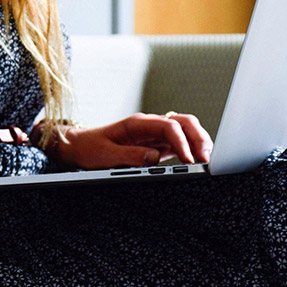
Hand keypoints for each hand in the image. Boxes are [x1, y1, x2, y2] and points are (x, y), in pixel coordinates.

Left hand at [54, 113, 213, 169]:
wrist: (78, 147)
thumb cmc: (89, 148)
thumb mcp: (105, 155)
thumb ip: (130, 156)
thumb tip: (154, 159)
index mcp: (138, 123)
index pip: (169, 126)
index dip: (182, 142)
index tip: (188, 159)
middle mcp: (150, 126)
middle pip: (184, 123)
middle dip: (199, 137)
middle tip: (207, 158)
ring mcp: (154, 135)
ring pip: (185, 132)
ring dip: (198, 143)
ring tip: (206, 161)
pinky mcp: (156, 146)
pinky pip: (179, 144)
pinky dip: (191, 151)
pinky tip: (196, 162)